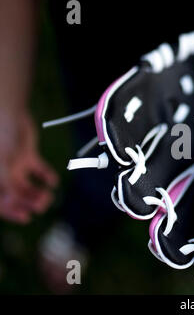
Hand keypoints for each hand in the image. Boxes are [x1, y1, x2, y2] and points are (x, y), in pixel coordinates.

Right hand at [0, 109, 57, 223]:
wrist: (10, 112)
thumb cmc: (1, 137)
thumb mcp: (2, 162)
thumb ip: (7, 182)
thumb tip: (13, 198)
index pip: (0, 202)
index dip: (11, 212)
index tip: (27, 217)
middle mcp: (2, 174)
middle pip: (15, 196)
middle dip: (28, 202)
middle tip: (43, 205)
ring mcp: (14, 166)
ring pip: (26, 185)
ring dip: (37, 192)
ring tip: (48, 196)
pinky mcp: (27, 156)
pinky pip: (38, 170)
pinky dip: (46, 176)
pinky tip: (53, 182)